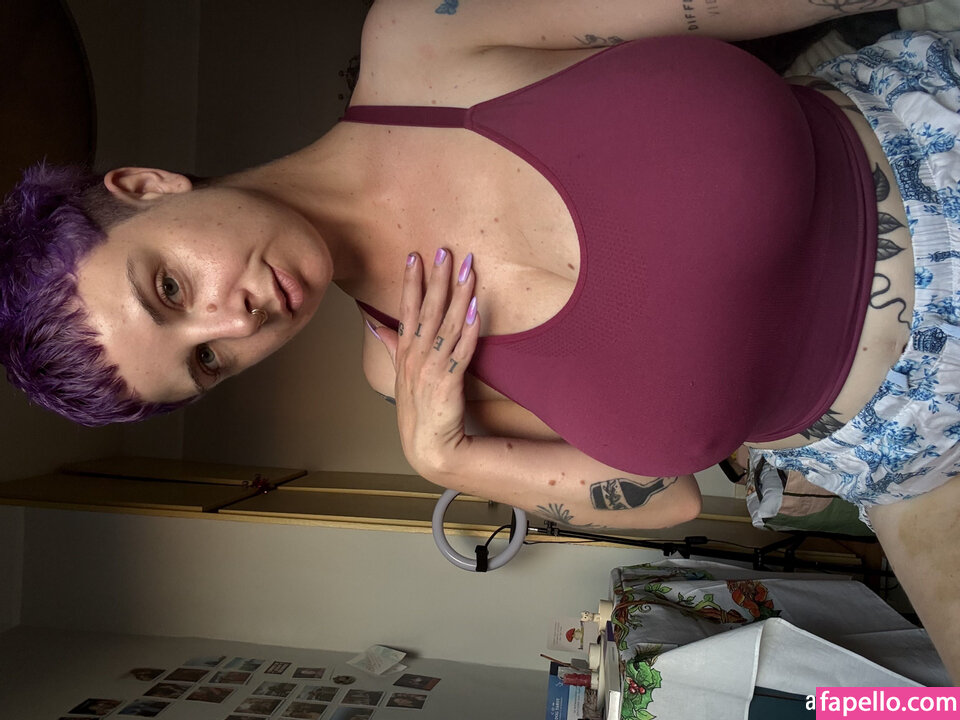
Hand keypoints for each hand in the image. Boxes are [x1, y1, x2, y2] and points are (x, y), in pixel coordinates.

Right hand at [369, 249, 480, 476]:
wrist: (426, 445)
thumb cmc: (415, 409)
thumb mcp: (399, 373)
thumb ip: (390, 345)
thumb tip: (374, 323)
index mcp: (404, 351)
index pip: (407, 309)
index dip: (411, 282)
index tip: (415, 256)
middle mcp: (416, 355)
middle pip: (428, 310)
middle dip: (437, 279)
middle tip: (445, 251)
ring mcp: (432, 367)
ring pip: (448, 324)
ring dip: (459, 296)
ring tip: (468, 271)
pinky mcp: (449, 381)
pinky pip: (461, 351)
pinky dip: (470, 331)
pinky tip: (477, 311)